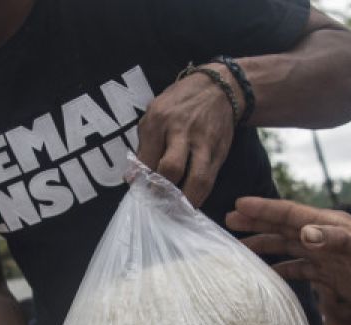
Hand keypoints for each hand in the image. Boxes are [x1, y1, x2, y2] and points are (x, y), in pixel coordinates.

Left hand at [137, 65, 236, 206]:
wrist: (219, 89)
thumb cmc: (179, 104)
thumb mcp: (154, 115)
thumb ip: (143, 147)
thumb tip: (132, 179)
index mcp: (159, 120)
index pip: (146, 158)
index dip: (142, 182)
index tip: (140, 194)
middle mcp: (182, 131)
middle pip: (171, 169)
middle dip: (162, 192)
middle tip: (157, 204)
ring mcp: (204, 143)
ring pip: (197, 180)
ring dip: (185, 200)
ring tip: (175, 210)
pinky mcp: (219, 153)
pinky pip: (210, 181)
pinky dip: (199, 196)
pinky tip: (190, 203)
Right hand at [225, 198, 350, 321]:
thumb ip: (335, 241)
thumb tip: (303, 233)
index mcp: (330, 225)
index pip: (290, 214)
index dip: (264, 209)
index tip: (238, 204)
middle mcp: (325, 236)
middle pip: (284, 227)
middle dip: (257, 222)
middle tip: (228, 220)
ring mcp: (327, 256)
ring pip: (289, 247)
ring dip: (266, 245)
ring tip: (240, 247)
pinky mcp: (331, 275)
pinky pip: (300, 269)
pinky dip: (282, 270)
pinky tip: (267, 275)